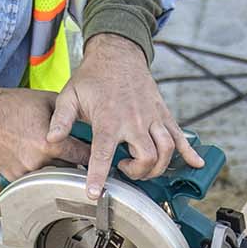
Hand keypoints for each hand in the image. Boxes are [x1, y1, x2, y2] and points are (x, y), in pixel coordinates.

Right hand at [0, 79, 89, 178]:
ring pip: (53, 177)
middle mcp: (37, 161)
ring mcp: (25, 171)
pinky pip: (36, 179)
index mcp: (49, 143)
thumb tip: (90, 122)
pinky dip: (41, 172)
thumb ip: (71, 114)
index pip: (83, 157)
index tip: (98, 155)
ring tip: (58, 157)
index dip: (91, 154)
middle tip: (79, 157)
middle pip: (70, 170)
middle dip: (76, 164)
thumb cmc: (13, 105)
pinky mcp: (14, 177)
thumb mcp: (49, 101)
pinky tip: (38, 159)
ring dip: (59, 170)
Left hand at [46, 34, 202, 200]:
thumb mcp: (70, 96)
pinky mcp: (163, 115)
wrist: (118, 54)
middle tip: (124, 170)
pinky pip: (180, 136)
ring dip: (157, 167)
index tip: (95, 193)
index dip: (99, 175)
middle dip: (137, 173)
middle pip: (146, 158)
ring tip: (142, 167)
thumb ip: (60, 120)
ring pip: (166, 151)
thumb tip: (50, 140)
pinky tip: (196, 164)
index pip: (104, 154)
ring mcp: (153, 118)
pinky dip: (189, 152)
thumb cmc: (93, 77)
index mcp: (109, 119)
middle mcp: (134, 120)